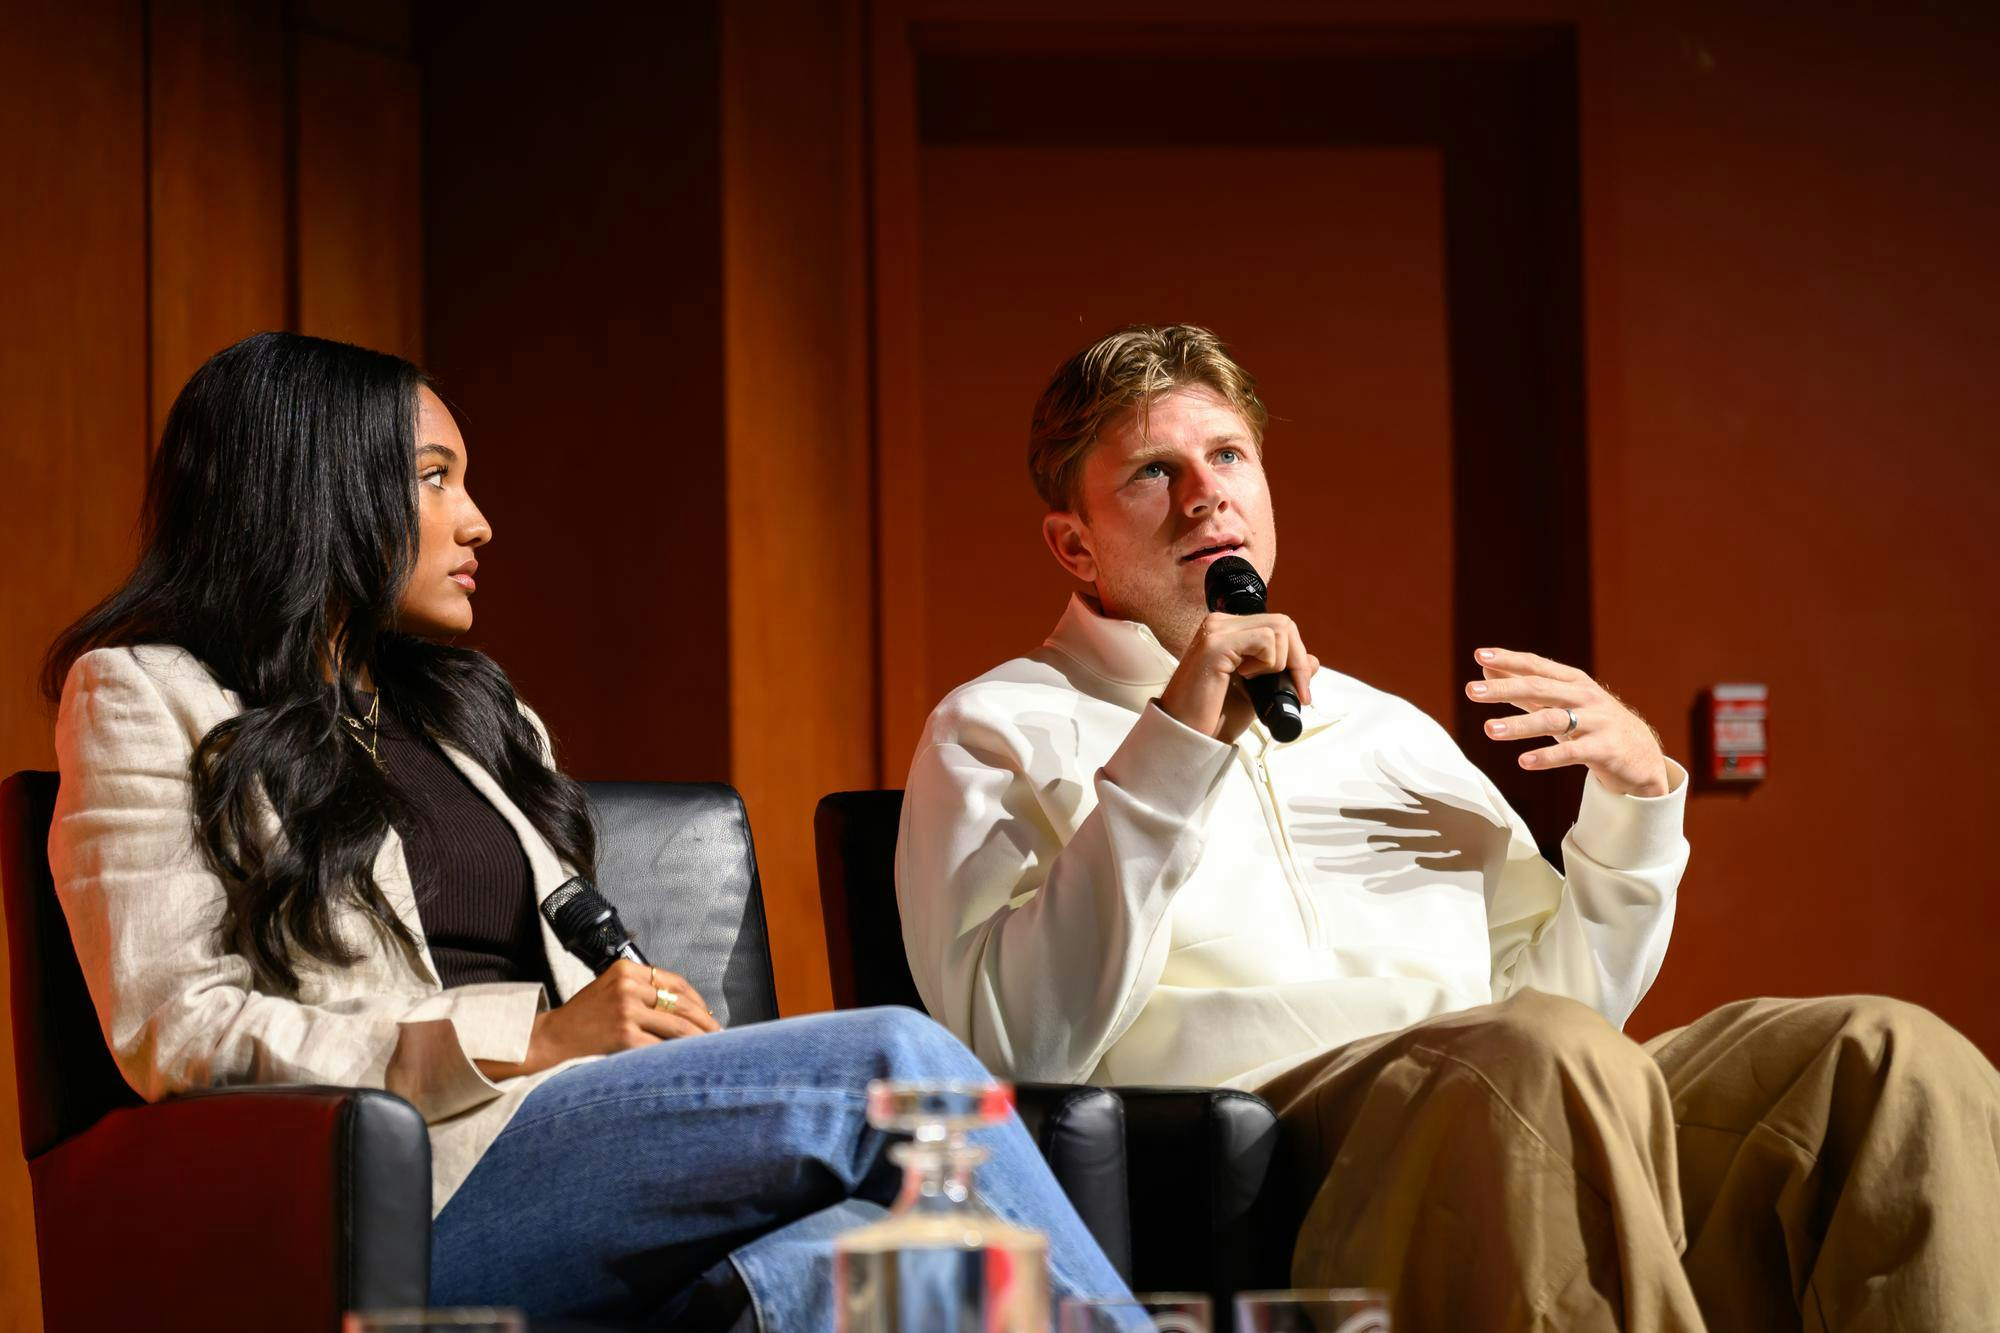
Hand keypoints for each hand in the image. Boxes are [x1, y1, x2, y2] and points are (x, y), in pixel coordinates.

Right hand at [476, 960, 720, 1080]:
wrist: (552, 1038)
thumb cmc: (584, 1017)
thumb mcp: (611, 989)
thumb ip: (642, 991)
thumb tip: (687, 1009)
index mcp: (626, 969)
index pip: (674, 981)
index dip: (697, 1000)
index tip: (708, 1015)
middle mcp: (627, 985)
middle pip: (681, 1002)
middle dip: (704, 1021)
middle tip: (720, 1035)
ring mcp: (625, 1009)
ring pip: (677, 1025)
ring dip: (698, 1039)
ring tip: (711, 1049)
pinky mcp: (623, 1035)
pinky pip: (661, 1046)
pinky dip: (677, 1055)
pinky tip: (686, 1061)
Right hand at [1157, 610, 1317, 740]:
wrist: (1188, 736)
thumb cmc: (1214, 716)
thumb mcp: (1258, 692)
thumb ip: (1281, 673)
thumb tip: (1313, 661)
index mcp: (1228, 630)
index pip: (1278, 626)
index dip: (1297, 656)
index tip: (1302, 690)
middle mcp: (1220, 623)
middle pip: (1283, 623)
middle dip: (1297, 660)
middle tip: (1296, 691)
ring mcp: (1216, 630)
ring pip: (1279, 630)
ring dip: (1278, 664)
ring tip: (1253, 682)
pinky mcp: (1216, 644)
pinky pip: (1265, 641)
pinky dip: (1267, 664)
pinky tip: (1244, 678)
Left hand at [1465, 648, 1668, 796]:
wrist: (1641, 755)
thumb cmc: (1592, 724)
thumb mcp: (1562, 703)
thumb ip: (1525, 690)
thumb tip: (1486, 671)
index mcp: (1574, 681)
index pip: (1536, 666)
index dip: (1509, 660)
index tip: (1479, 656)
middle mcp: (1585, 697)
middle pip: (1540, 689)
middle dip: (1504, 689)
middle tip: (1471, 691)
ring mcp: (1597, 722)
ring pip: (1553, 720)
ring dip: (1519, 725)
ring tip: (1489, 730)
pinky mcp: (1604, 749)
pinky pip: (1572, 752)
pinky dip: (1547, 757)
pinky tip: (1523, 762)